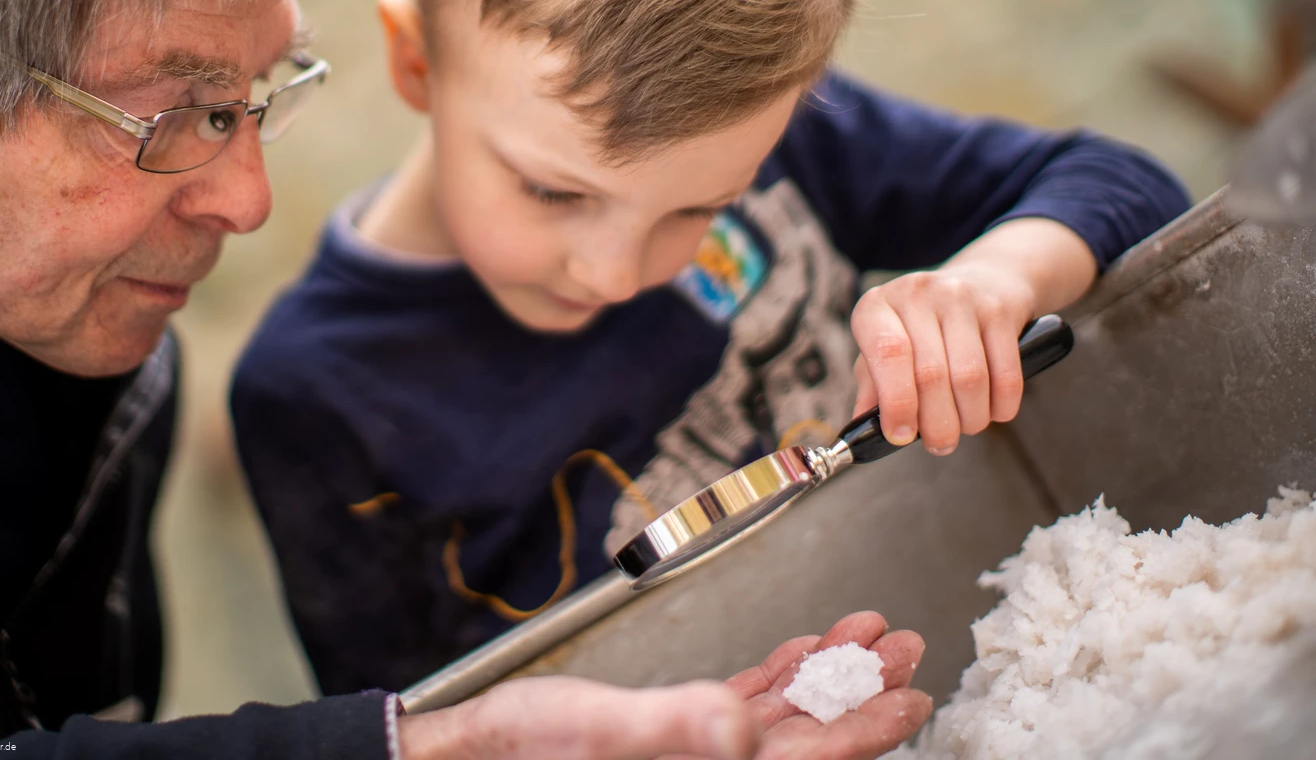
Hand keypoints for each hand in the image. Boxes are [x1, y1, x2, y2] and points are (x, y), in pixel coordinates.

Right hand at [396, 613, 929, 759]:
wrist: (475, 753)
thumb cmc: (524, 751)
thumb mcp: (599, 729)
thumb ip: (674, 724)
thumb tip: (741, 723)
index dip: (865, 729)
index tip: (910, 695)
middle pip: (810, 739)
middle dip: (860, 691)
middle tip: (905, 648)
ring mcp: (694, 753)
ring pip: (784, 719)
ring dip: (825, 675)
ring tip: (866, 637)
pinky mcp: (673, 732)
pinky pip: (741, 706)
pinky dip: (775, 675)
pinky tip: (800, 649)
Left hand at [850, 217, 1094, 454]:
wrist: (983, 280)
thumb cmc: (922, 326)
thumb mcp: (887, 345)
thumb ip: (872, 385)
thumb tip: (860, 429)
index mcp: (878, 306)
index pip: (888, 354)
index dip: (897, 402)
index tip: (901, 435)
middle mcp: (916, 294)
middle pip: (931, 374)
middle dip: (937, 423)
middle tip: (940, 443)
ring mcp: (961, 297)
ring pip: (970, 378)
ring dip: (970, 418)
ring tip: (966, 426)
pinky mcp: (1000, 310)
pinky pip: (1006, 373)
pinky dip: (1001, 405)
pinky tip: (993, 412)